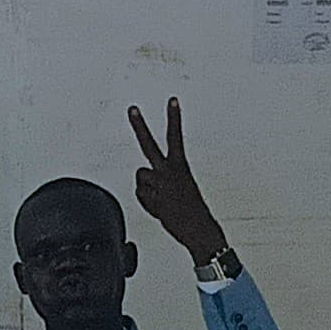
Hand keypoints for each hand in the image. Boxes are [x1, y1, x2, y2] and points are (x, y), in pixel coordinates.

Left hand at [127, 98, 230, 261]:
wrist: (199, 229)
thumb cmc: (191, 209)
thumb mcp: (179, 187)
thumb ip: (161, 177)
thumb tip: (143, 177)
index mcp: (180, 165)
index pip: (175, 137)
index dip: (174, 118)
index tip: (172, 100)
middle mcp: (169, 171)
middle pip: (148, 144)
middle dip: (140, 125)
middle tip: (131, 108)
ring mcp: (159, 184)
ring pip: (140, 176)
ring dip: (147, 188)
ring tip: (162, 199)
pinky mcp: (152, 198)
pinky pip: (140, 194)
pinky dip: (147, 202)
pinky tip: (161, 208)